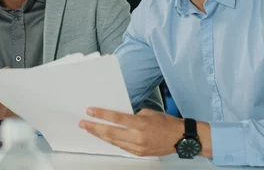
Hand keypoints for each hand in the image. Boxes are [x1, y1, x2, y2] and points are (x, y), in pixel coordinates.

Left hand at [80, 108, 208, 156]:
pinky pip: (121, 147)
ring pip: (113, 142)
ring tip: (89, 129)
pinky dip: (111, 141)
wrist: (180, 138)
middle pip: (110, 133)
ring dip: (100, 135)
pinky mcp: (138, 153)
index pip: (116, 119)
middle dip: (94, 128)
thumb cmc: (166, 123)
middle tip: (83, 123)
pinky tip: (104, 137)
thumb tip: (119, 117)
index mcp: (140, 124)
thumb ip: (133, 115)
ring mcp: (137, 147)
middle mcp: (138, 137)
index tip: (90, 111)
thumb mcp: (149, 113)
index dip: (101, 115)